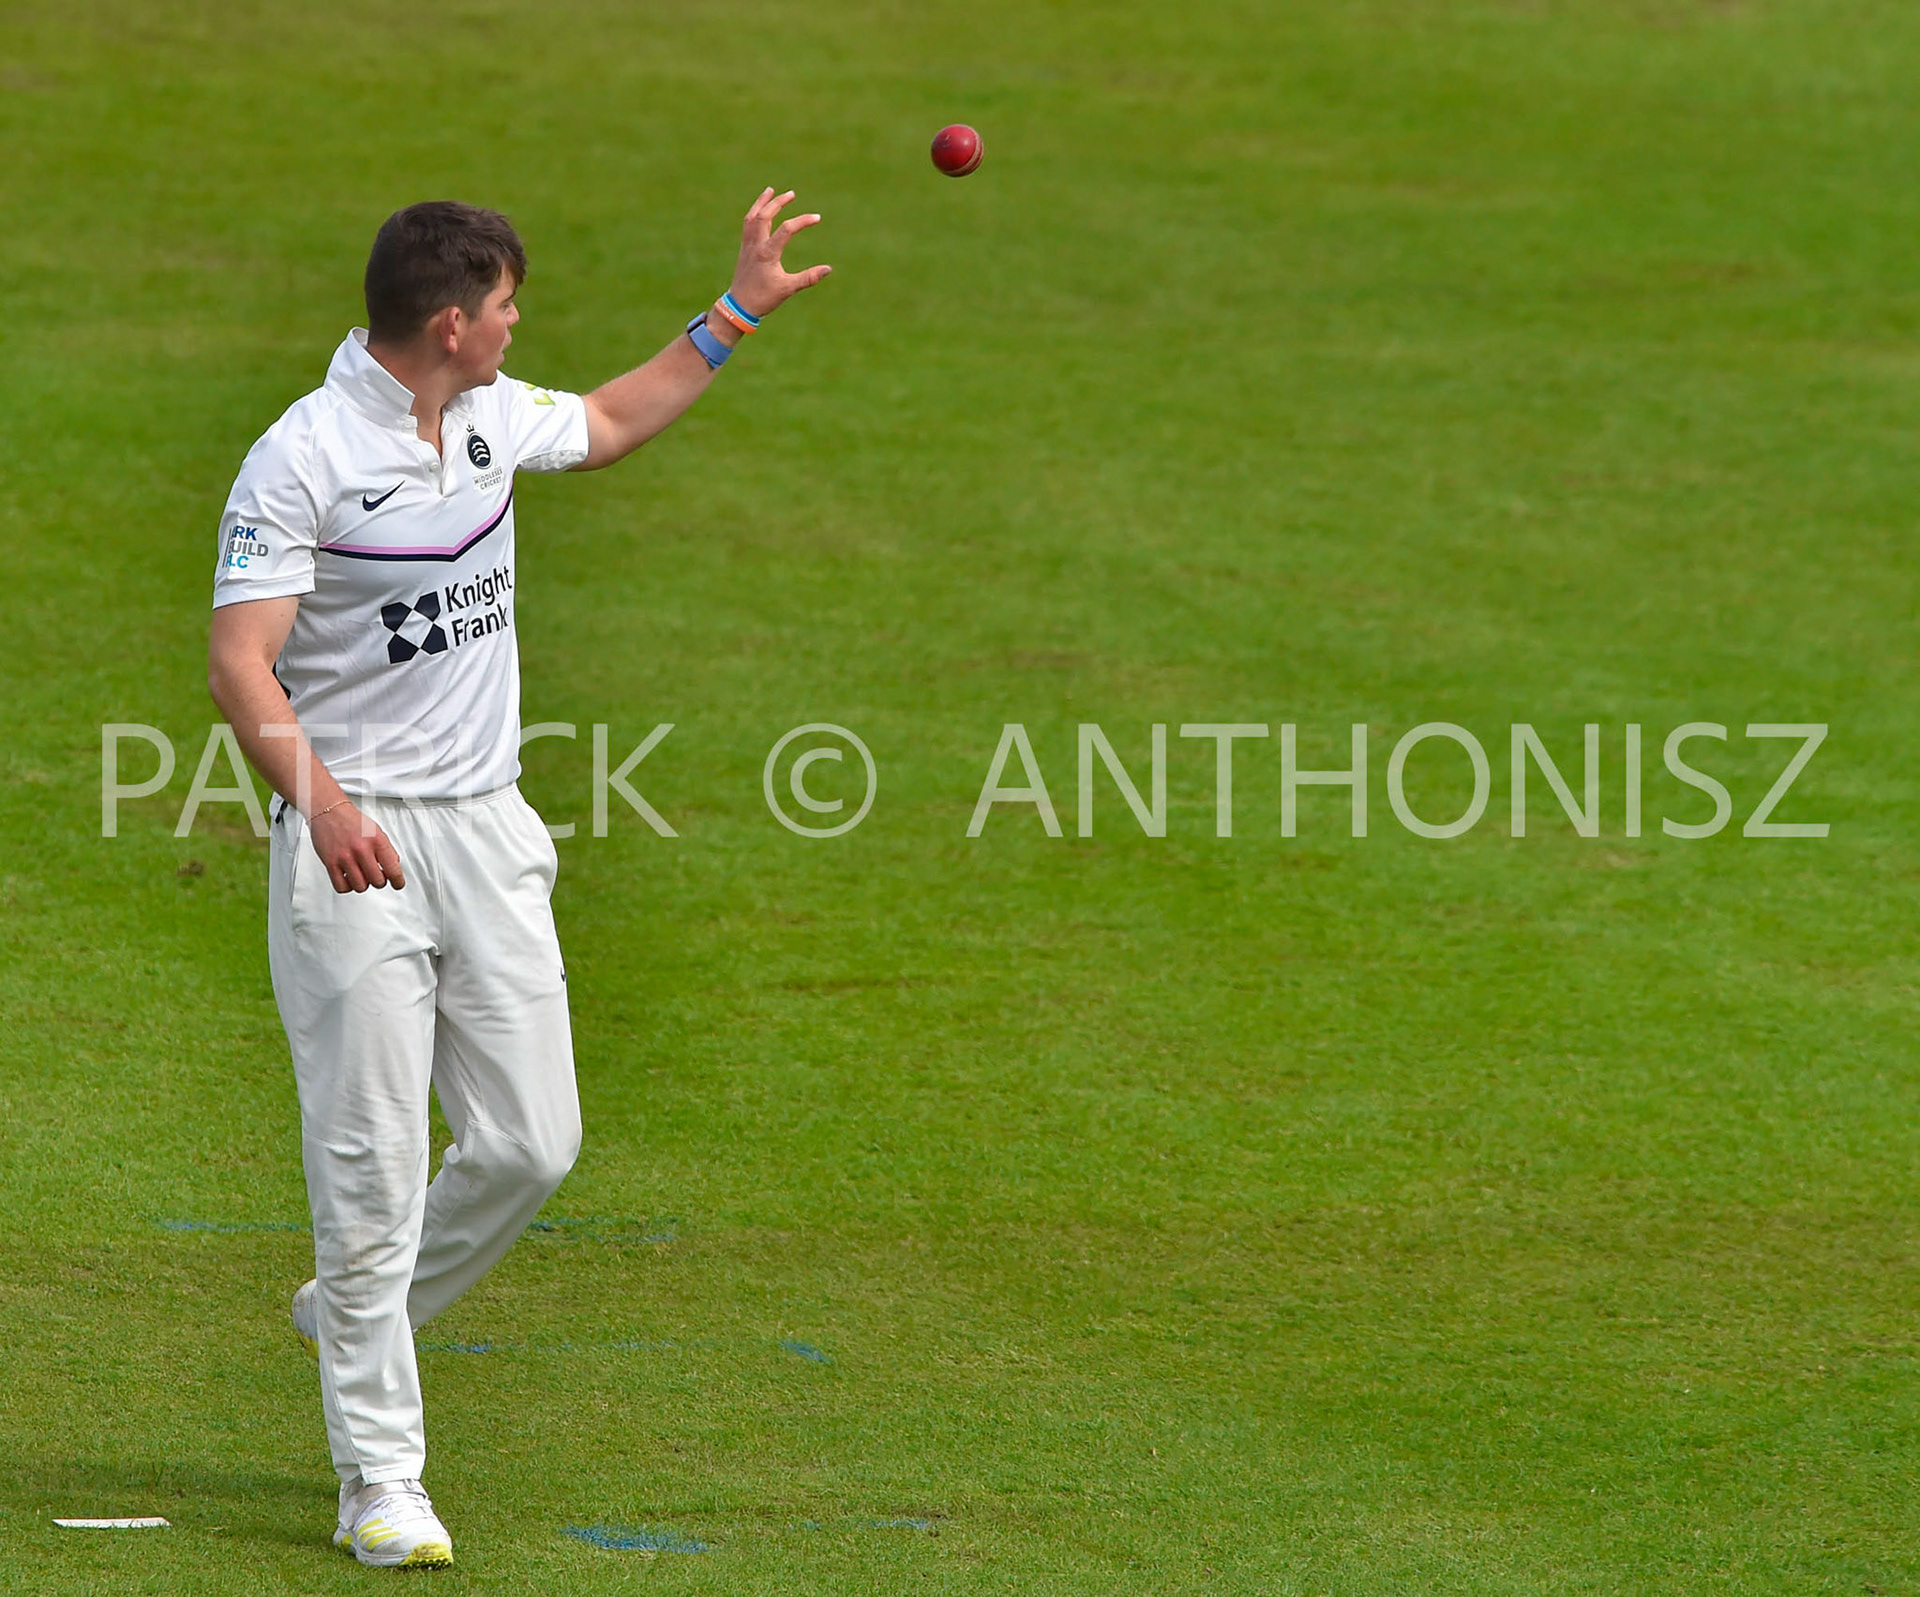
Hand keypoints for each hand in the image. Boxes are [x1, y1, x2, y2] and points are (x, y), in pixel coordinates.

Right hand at [309, 801, 405, 892]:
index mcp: (377, 841)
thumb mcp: (377, 831)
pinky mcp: (330, 863)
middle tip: (377, 876)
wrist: (329, 811)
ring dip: (363, 884)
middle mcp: (361, 849)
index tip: (398, 884)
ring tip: (361, 875)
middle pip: (377, 882)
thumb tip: (393, 867)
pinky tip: (348, 878)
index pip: (393, 869)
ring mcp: (345, 857)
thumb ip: (387, 850)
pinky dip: (347, 886)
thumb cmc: (352, 821)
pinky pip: (341, 887)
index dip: (398, 881)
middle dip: (379, 881)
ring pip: (360, 887)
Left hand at [728, 188, 830, 318]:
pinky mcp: (744, 249)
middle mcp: (755, 245)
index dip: (803, 221)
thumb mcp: (788, 289)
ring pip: (752, 217)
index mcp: (767, 253)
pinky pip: (748, 224)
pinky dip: (754, 213)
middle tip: (792, 193)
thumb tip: (829, 269)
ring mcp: (747, 245)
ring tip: (770, 191)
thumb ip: (809, 277)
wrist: (739, 306)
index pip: (787, 229)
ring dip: (762, 202)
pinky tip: (760, 210)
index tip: (817, 218)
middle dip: (778, 203)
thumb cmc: (763, 298)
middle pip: (765, 215)